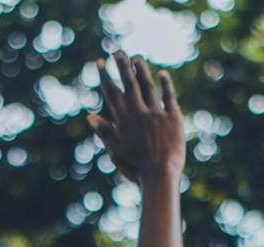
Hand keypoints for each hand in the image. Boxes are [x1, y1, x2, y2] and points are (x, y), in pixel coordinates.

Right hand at [85, 51, 183, 182]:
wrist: (160, 176)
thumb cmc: (136, 169)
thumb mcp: (116, 152)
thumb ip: (105, 132)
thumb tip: (90, 117)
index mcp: (124, 121)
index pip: (112, 93)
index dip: (105, 76)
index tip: (100, 63)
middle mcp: (139, 113)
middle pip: (129, 84)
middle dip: (121, 66)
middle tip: (116, 52)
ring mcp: (156, 114)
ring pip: (147, 86)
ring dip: (141, 70)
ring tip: (136, 57)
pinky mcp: (173, 118)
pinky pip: (169, 96)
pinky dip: (165, 84)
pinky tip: (162, 74)